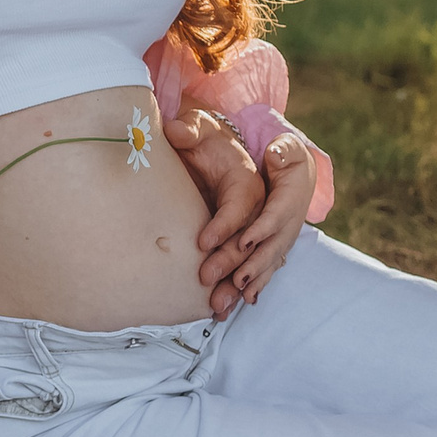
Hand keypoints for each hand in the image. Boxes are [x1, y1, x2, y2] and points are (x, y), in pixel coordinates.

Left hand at [163, 108, 265, 317]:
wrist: (215, 150)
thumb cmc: (205, 139)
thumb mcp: (198, 127)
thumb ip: (190, 128)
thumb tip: (177, 129)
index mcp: (248, 179)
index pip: (244, 204)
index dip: (227, 224)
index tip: (203, 242)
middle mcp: (260, 206)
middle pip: (254, 239)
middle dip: (232, 262)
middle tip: (206, 279)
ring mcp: (259, 227)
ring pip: (256, 260)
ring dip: (238, 284)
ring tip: (218, 306)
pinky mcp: (250, 243)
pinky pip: (252, 269)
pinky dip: (242, 289)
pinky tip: (227, 309)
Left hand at [219, 135, 316, 306]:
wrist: (298, 173)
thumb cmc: (285, 158)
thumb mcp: (286, 149)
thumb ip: (283, 151)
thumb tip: (277, 154)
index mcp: (289, 198)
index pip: (276, 215)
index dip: (262, 229)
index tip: (244, 241)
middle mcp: (288, 223)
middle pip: (271, 246)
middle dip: (253, 264)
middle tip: (234, 280)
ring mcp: (282, 238)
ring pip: (267, 263)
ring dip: (251, 281)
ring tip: (232, 297)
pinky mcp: (274, 247)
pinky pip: (266, 269)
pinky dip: (256, 286)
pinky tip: (243, 302)